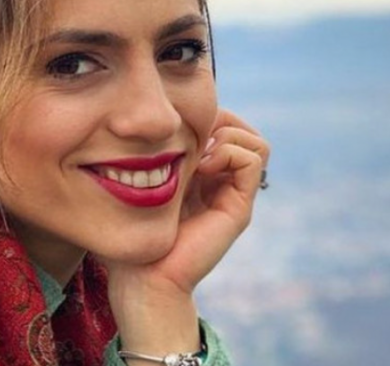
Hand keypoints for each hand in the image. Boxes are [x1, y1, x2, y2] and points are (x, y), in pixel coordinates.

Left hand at [102, 108, 269, 355]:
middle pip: (244, 131)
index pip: (225, 125)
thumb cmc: (132, 230)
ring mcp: (233, 195)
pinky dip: (230, 152)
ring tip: (201, 153)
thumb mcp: (144, 178)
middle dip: (221, 120)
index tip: (180, 123)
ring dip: (228, 135)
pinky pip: (253, 161)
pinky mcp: (239, 209)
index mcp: (202, 172)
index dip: (209, 114)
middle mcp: (222, 182)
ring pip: (256, 143)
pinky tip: (204, 165)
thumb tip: (163, 119)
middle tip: (194, 136)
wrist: (143, 276)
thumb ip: (158, 151)